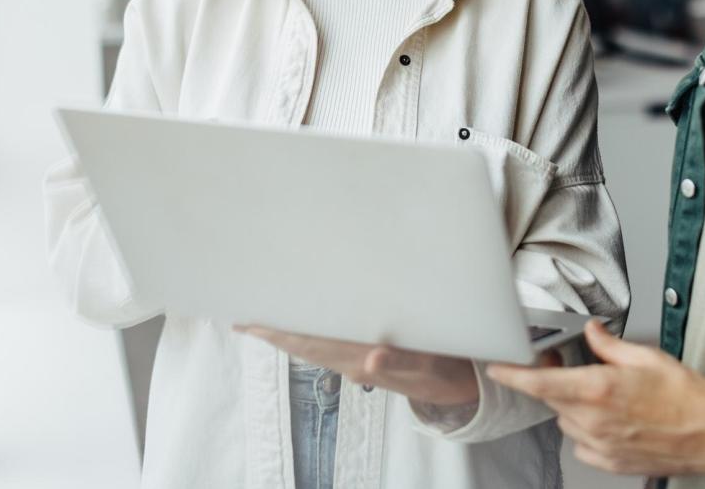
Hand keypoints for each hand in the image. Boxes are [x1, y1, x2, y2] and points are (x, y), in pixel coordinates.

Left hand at [237, 325, 478, 406]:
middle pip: (303, 345)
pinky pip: (330, 344)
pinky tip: (305, 324)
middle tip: (243, 315)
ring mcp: (357, 361)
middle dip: (273, 331)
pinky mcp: (367, 358)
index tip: (250, 322)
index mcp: (360, 358)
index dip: (279, 333)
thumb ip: (400, 362)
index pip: (310, 343)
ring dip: (288, 332)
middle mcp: (352, 361)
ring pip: (313, 346)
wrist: (461, 389)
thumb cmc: (444, 370)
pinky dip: (311, 333)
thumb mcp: (428, 366)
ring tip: (265, 317)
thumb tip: (372, 358)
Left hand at [486, 320, 704, 487]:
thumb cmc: (688, 397)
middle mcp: (595, 420)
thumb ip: (609, 345)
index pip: (540, 383)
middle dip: (557, 382)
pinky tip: (612, 419)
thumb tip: (592, 332)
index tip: (497, 368)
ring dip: (574, 406)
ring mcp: (602, 445)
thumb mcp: (646, 357)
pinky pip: (582, 443)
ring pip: (566, 420)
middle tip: (577, 369)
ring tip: (607, 396)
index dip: (513, 375)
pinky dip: (587, 430)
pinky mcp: (611, 462)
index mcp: (599, 390)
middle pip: (552, 398)